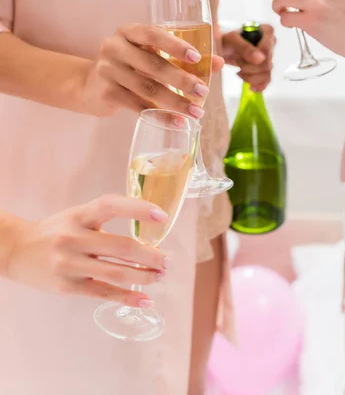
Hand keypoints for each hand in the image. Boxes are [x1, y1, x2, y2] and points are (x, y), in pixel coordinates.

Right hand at [6, 195, 169, 306]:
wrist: (16, 250)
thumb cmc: (55, 231)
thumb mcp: (76, 216)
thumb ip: (103, 220)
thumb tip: (144, 232)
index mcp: (79, 215)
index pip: (110, 206)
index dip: (138, 209)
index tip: (162, 216)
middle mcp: (74, 238)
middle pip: (120, 247)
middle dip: (150, 256)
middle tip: (168, 261)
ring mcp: (71, 264)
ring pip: (116, 272)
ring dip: (144, 276)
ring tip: (160, 276)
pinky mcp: (68, 287)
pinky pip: (103, 293)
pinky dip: (127, 297)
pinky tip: (145, 299)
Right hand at [82, 24, 223, 117]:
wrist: (90, 86)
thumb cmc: (129, 66)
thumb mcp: (150, 55)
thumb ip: (182, 56)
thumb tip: (220, 63)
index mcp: (128, 32)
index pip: (153, 34)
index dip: (175, 45)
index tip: (197, 58)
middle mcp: (115, 47)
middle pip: (153, 64)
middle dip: (182, 80)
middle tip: (203, 92)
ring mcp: (108, 70)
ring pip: (147, 88)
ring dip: (176, 102)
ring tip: (196, 112)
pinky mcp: (107, 93)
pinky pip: (138, 106)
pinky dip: (161, 116)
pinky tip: (178, 122)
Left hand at [221, 25, 274, 91]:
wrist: (222, 47)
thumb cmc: (226, 39)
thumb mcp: (231, 39)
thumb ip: (244, 47)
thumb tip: (260, 59)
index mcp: (266, 31)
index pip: (267, 49)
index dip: (254, 58)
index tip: (240, 58)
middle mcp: (271, 43)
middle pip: (266, 64)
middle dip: (248, 67)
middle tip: (237, 61)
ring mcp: (269, 57)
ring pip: (266, 74)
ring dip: (250, 76)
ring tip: (239, 71)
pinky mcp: (265, 69)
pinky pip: (267, 80)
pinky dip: (258, 85)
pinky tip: (250, 86)